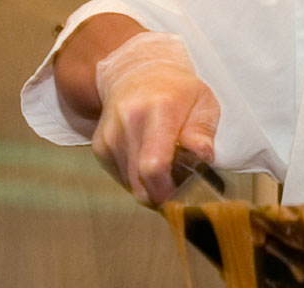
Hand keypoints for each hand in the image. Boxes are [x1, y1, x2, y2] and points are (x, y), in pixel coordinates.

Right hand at [92, 32, 219, 204]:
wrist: (139, 72)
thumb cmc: (179, 92)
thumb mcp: (203, 103)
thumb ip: (203, 132)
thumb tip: (203, 157)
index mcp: (158, 110)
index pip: (154, 165)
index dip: (167, 191)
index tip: (183, 198)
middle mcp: (127, 121)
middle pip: (139, 182)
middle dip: (162, 196)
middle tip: (180, 192)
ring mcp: (109, 134)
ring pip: (130, 184)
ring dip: (151, 188)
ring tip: (168, 172)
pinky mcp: (100, 146)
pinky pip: (121, 178)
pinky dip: (138, 180)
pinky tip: (150, 164)